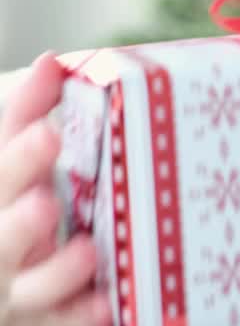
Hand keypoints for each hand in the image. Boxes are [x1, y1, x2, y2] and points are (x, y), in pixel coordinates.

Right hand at [0, 53, 108, 325]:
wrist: (14, 263)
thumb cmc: (19, 194)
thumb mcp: (19, 150)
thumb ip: (29, 109)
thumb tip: (50, 63)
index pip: (1, 165)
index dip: (18, 148)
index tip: (47, 130)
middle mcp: (2, 240)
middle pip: (4, 231)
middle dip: (20, 209)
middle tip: (47, 188)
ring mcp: (19, 284)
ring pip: (27, 286)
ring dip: (55, 271)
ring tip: (87, 248)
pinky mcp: (45, 316)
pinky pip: (59, 322)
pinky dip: (77, 316)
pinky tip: (104, 304)